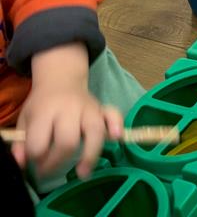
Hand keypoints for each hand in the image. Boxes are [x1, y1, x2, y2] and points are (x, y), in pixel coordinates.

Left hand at [11, 43, 123, 178]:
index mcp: (45, 111)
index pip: (40, 142)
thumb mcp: (24, 120)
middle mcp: (69, 109)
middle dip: (58, 162)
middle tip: (50, 170)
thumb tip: (22, 162)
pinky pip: (114, 115)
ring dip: (90, 155)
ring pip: (95, 131)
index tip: (35, 163)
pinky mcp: (102, 108)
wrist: (61, 80)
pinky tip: (116, 139)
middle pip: (67, 140)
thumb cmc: (42, 104)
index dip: (36, 157)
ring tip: (83, 173)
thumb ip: (21, 142)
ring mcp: (89, 108)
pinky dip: (117, 125)